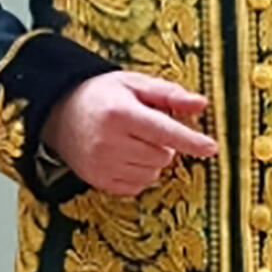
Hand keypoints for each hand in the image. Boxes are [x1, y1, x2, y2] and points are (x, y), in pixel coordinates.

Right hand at [41, 71, 217, 195]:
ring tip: (134, 140)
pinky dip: (139, 173)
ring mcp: (101, 165)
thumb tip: (201, 104)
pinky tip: (126, 156)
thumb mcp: (135, 84)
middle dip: (164, 143)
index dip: (190, 140)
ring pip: (152, 174)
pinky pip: (136, 187)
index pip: (164, 131)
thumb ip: (169, 94)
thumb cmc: (103, 94)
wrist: (61, 112)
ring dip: (152, 159)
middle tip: (146, 127)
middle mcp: (109, 142)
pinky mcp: (97, 181)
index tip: (211, 148)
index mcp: (121, 113)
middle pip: (162, 155)